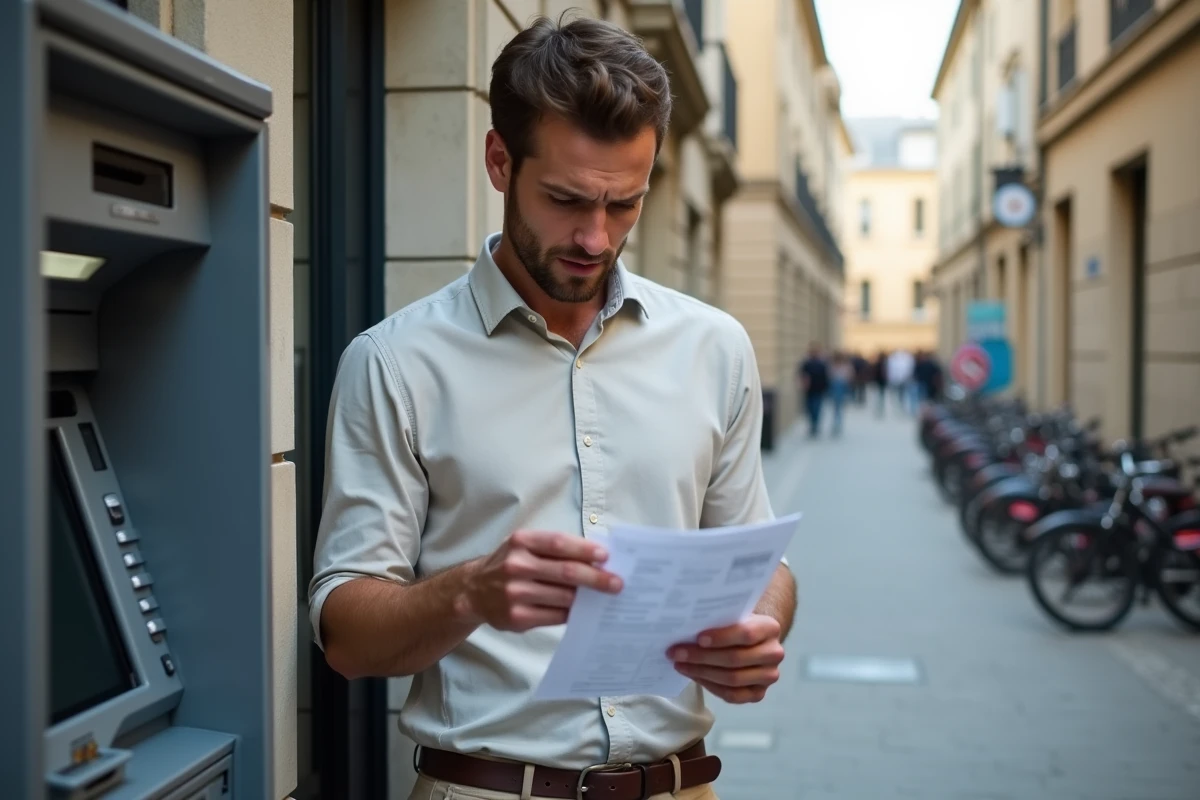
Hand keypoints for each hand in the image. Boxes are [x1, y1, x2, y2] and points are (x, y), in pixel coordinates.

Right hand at [457, 531, 621, 631]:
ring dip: (587, 598)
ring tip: (603, 597)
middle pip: (566, 572)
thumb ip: (552, 549)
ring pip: (563, 597)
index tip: (606, 556)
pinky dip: (572, 613)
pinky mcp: (517, 617)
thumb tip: (594, 559)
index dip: (584, 549)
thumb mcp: (523, 546)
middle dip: (596, 578)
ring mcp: (515, 593)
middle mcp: (516, 566)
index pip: (558, 543)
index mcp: (521, 542)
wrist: (473, 591)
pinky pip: (555, 616)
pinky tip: (581, 610)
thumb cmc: (508, 563)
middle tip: (617, 583)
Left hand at [667, 614, 784, 703]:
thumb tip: (685, 627)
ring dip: (701, 672)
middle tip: (676, 652)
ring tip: (680, 664)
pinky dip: (710, 686)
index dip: (721, 637)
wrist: (754, 642)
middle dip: (702, 656)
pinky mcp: (759, 694)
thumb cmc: (737, 625)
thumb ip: (718, 620)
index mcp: (770, 628)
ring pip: (732, 679)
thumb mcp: (733, 616)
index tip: (697, 638)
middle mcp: (774, 653)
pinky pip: (732, 695)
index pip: (746, 633)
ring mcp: (768, 676)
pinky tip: (694, 676)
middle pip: (735, 659)